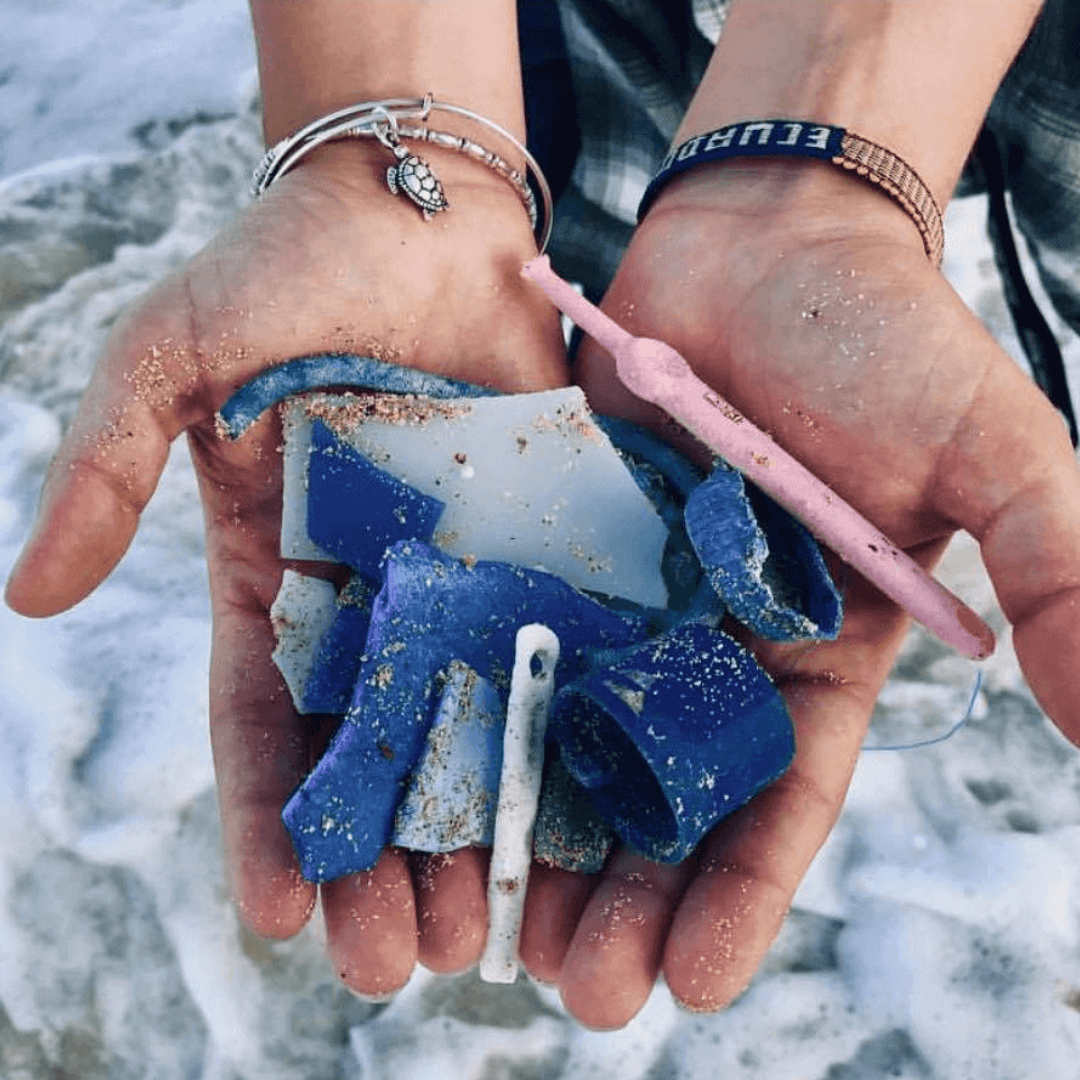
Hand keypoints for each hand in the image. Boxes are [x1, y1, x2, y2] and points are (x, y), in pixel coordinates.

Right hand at [4, 143, 568, 996]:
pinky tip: (573, 819)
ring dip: (466, 830)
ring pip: (462, 725)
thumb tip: (27, 598)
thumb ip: (103, 469)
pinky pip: (550, 648)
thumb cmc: (283, 269)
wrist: (415, 210)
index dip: (267, 820)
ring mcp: (460, 576)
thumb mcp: (167, 359)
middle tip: (394, 966)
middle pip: (370, 752)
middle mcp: (368, 595)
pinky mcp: (541, 544)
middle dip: (375, 860)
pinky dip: (557, 733)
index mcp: (272, 575)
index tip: (279, 914)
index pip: (261, 723)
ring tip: (482, 936)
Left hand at [517, 161, 1079, 1025]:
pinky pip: (508, 635)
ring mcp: (627, 595)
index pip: (783, 798)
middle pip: (665, 794)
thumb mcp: (996, 454)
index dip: (742, 894)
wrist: (767, 241)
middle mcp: (716, 643)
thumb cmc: (886, 339)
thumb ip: (1056, 576)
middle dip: (625, 896)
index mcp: (821, 652)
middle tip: (574, 991)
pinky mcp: (554, 542)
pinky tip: (435, 781)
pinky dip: (476, 705)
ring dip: (539, 834)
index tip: (690, 984)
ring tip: (491, 934)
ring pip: (573, 736)